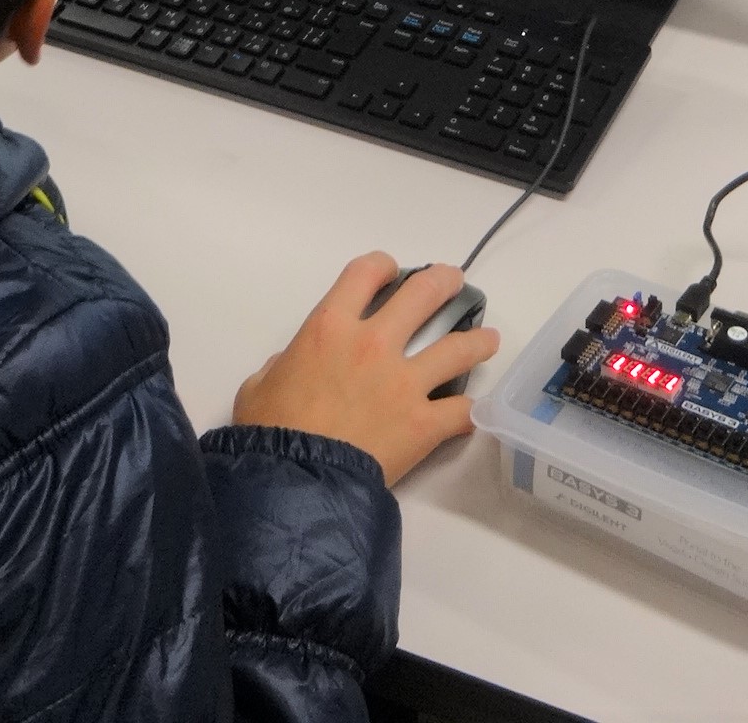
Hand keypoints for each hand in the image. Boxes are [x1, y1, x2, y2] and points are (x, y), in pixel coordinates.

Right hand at [232, 253, 498, 485]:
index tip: (390, 271)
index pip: (364, 274)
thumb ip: (282, 364)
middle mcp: (374, 344)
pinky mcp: (424, 423)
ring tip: (489, 339)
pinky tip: (476, 409)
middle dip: (444, 283)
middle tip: (455, 283)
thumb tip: (293, 364)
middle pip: (423, 295)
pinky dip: (470, 410)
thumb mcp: (258, 385)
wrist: (294, 482)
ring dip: (477, 341)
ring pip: (457, 348)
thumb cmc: (270, 432)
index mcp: (330, 327)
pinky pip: (461, 411)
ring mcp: (405, 383)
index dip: (381, 266)